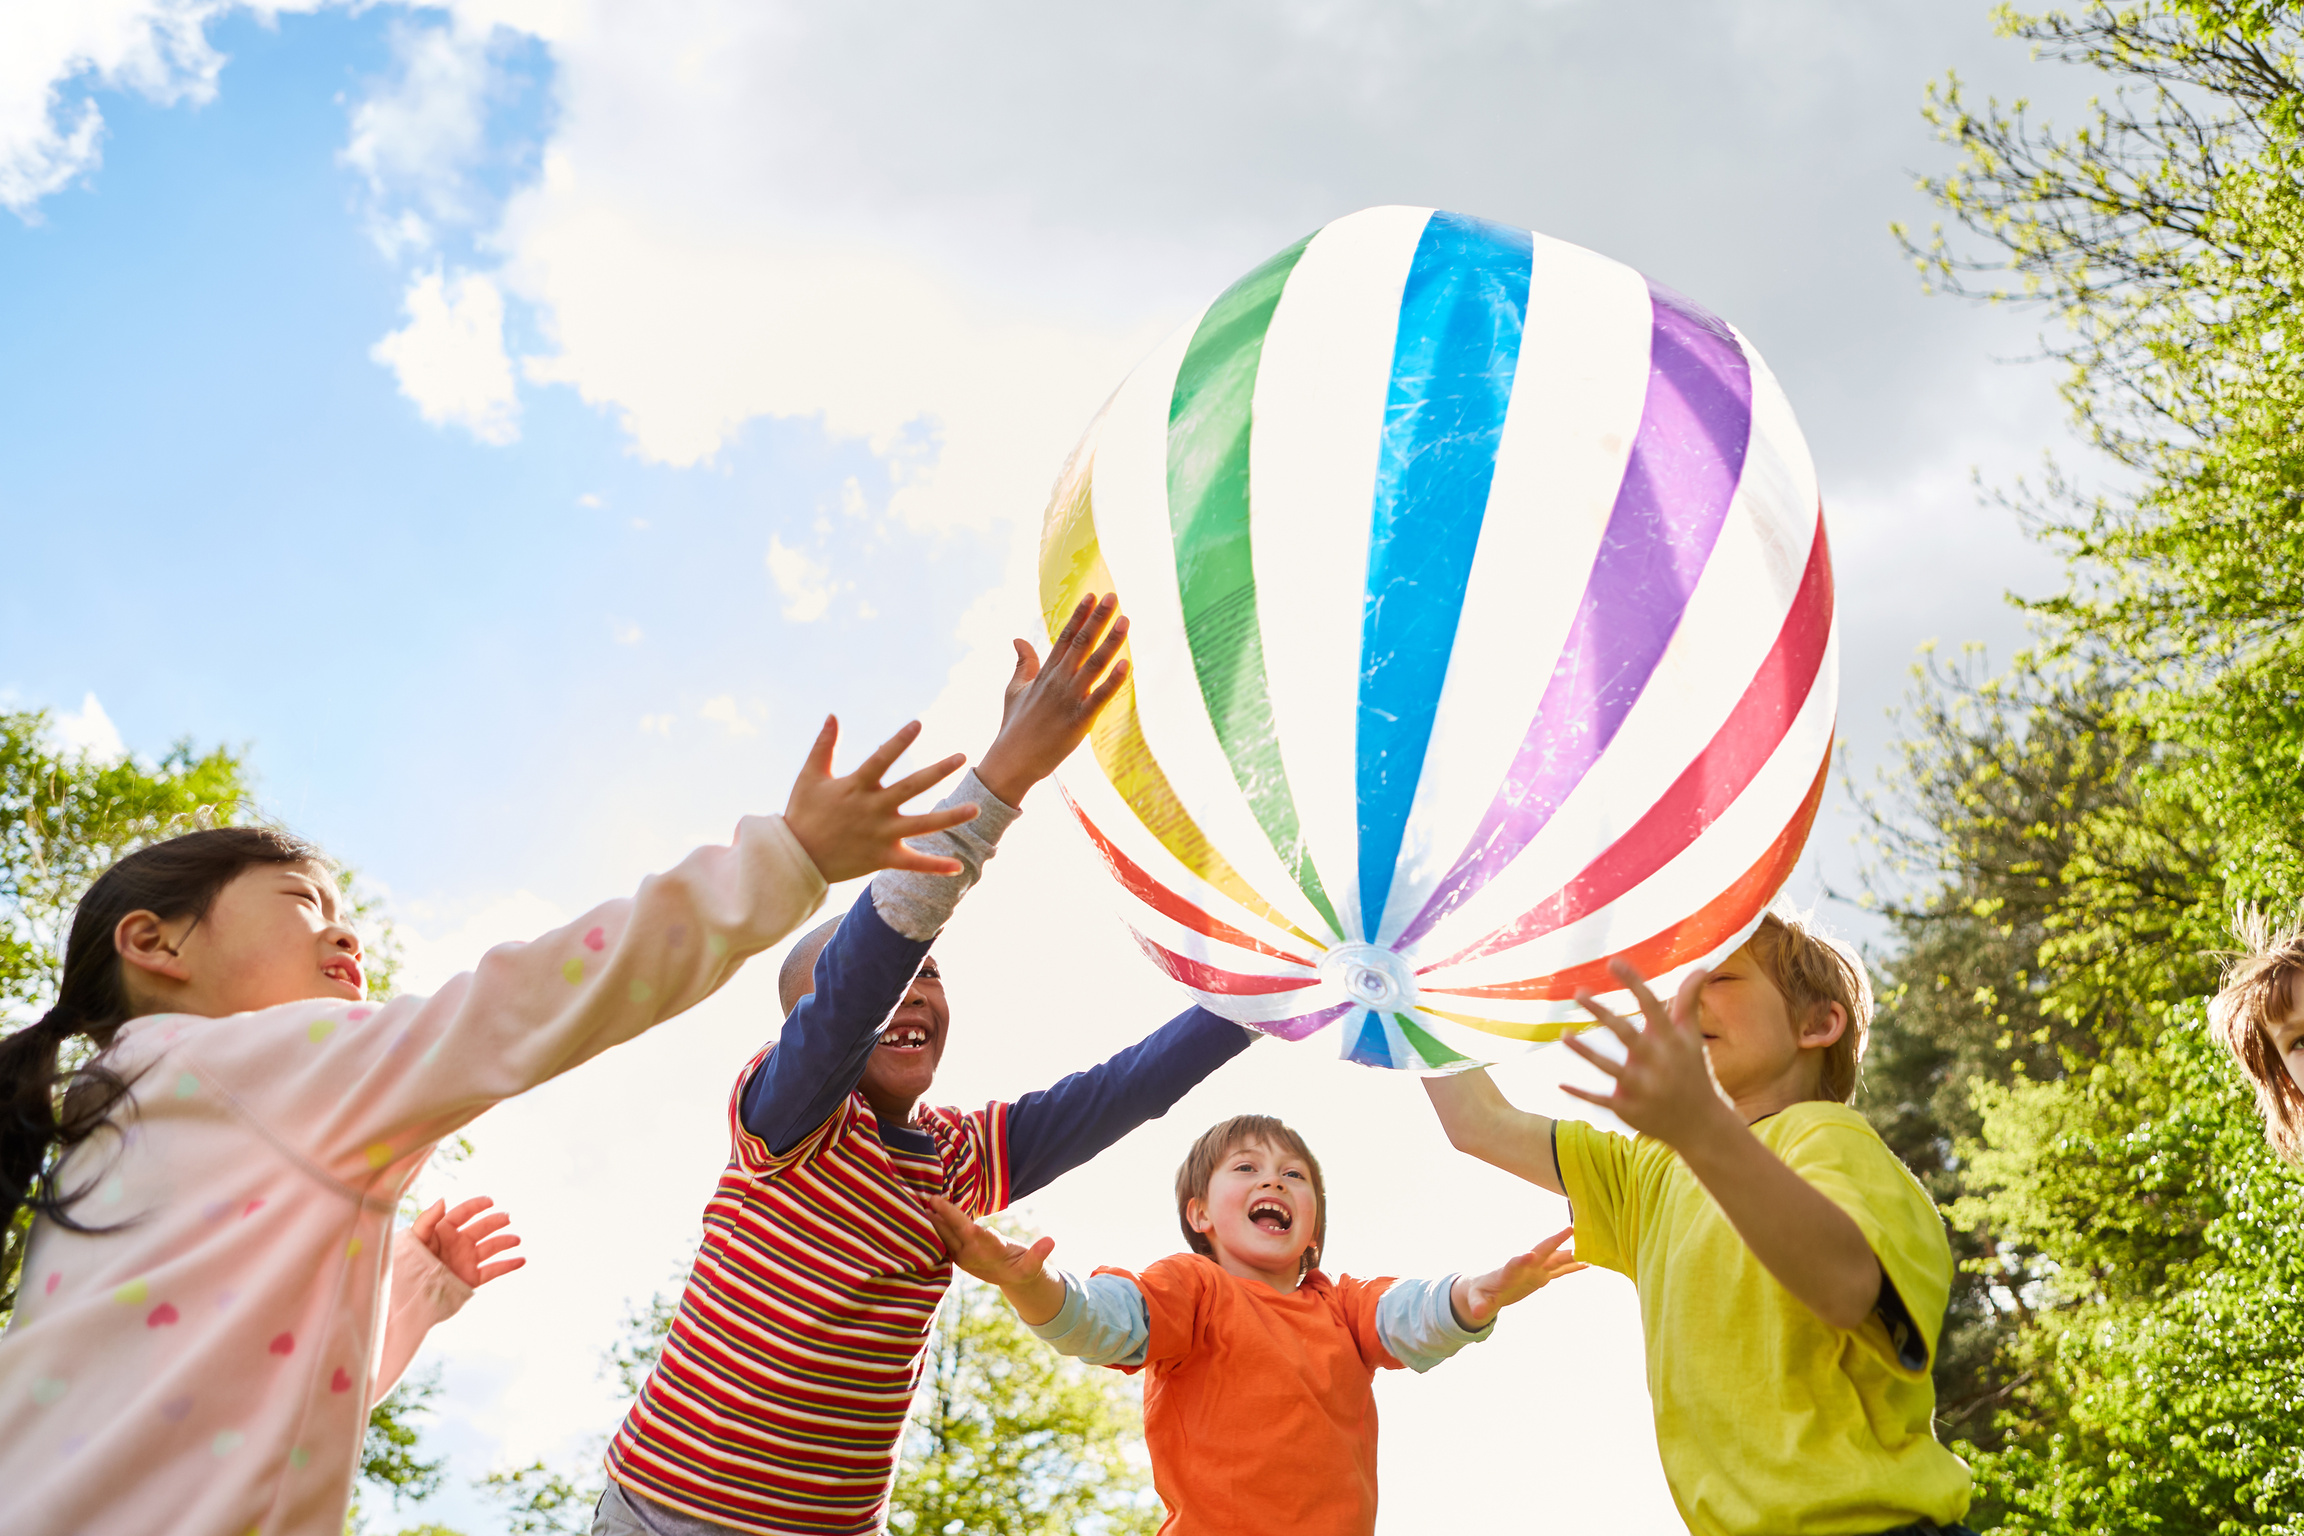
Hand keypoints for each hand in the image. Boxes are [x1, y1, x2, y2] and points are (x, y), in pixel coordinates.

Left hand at [410, 1196, 524, 1288]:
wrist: (409, 1294)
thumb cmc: (408, 1263)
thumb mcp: (416, 1238)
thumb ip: (428, 1218)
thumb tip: (444, 1199)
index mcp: (444, 1231)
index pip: (464, 1213)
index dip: (477, 1205)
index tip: (490, 1201)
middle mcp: (458, 1243)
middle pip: (482, 1228)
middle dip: (496, 1222)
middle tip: (507, 1218)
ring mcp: (466, 1260)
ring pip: (490, 1247)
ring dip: (505, 1242)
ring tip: (516, 1239)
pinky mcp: (471, 1278)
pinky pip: (493, 1270)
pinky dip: (508, 1265)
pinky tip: (521, 1260)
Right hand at [783, 717, 978, 882]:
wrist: (795, 859)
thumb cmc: (802, 814)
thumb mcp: (810, 776)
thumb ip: (824, 745)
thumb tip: (833, 715)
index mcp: (856, 787)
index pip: (881, 759)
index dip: (899, 741)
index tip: (918, 724)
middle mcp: (872, 809)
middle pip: (911, 788)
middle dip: (938, 771)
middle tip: (961, 757)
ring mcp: (880, 835)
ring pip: (922, 825)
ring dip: (949, 817)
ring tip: (976, 809)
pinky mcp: (882, 858)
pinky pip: (913, 864)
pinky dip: (935, 866)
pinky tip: (959, 866)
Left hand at [924, 1195, 1054, 1286]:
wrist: (1012, 1282)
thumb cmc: (1024, 1268)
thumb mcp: (1033, 1265)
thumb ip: (1039, 1254)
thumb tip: (1052, 1240)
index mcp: (990, 1253)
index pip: (972, 1232)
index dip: (957, 1219)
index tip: (943, 1204)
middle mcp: (973, 1256)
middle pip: (952, 1233)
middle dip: (940, 1217)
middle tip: (929, 1198)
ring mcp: (963, 1258)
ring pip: (944, 1238)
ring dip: (934, 1223)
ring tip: (922, 1205)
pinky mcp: (957, 1257)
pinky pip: (943, 1241)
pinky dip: (935, 1229)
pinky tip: (927, 1215)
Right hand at [973, 594, 1130, 806]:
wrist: (1012, 761)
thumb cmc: (1015, 726)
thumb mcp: (1014, 690)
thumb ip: (1023, 663)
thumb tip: (1018, 638)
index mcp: (1045, 673)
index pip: (1064, 637)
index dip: (1079, 615)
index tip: (1091, 595)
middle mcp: (1058, 681)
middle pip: (1080, 643)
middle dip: (1097, 618)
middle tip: (1113, 596)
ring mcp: (1068, 699)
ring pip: (1093, 664)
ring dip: (1110, 642)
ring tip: (1125, 620)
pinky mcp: (1079, 720)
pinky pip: (1099, 697)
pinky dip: (1113, 682)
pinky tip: (1127, 665)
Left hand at [1452, 1227, 1585, 1326]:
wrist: (1487, 1288)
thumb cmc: (1481, 1293)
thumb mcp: (1478, 1301)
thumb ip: (1479, 1305)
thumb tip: (1477, 1313)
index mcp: (1507, 1272)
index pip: (1514, 1264)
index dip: (1521, 1260)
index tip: (1530, 1254)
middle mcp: (1524, 1266)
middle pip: (1540, 1252)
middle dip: (1553, 1241)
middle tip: (1569, 1229)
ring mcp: (1535, 1270)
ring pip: (1556, 1258)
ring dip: (1571, 1252)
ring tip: (1591, 1246)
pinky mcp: (1542, 1276)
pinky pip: (1561, 1270)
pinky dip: (1574, 1266)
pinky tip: (1589, 1262)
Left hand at [1559, 961, 1738, 1150]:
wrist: (1701, 1124)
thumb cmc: (1691, 1070)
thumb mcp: (1690, 1037)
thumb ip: (1688, 1001)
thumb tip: (1701, 967)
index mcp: (1671, 1041)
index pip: (1652, 1006)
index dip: (1633, 983)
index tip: (1613, 962)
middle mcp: (1657, 1063)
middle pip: (1626, 1034)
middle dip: (1602, 1013)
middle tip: (1578, 992)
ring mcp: (1643, 1088)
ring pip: (1609, 1068)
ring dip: (1585, 1052)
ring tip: (1563, 1034)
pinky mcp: (1630, 1109)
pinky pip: (1601, 1100)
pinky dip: (1581, 1094)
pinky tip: (1560, 1084)